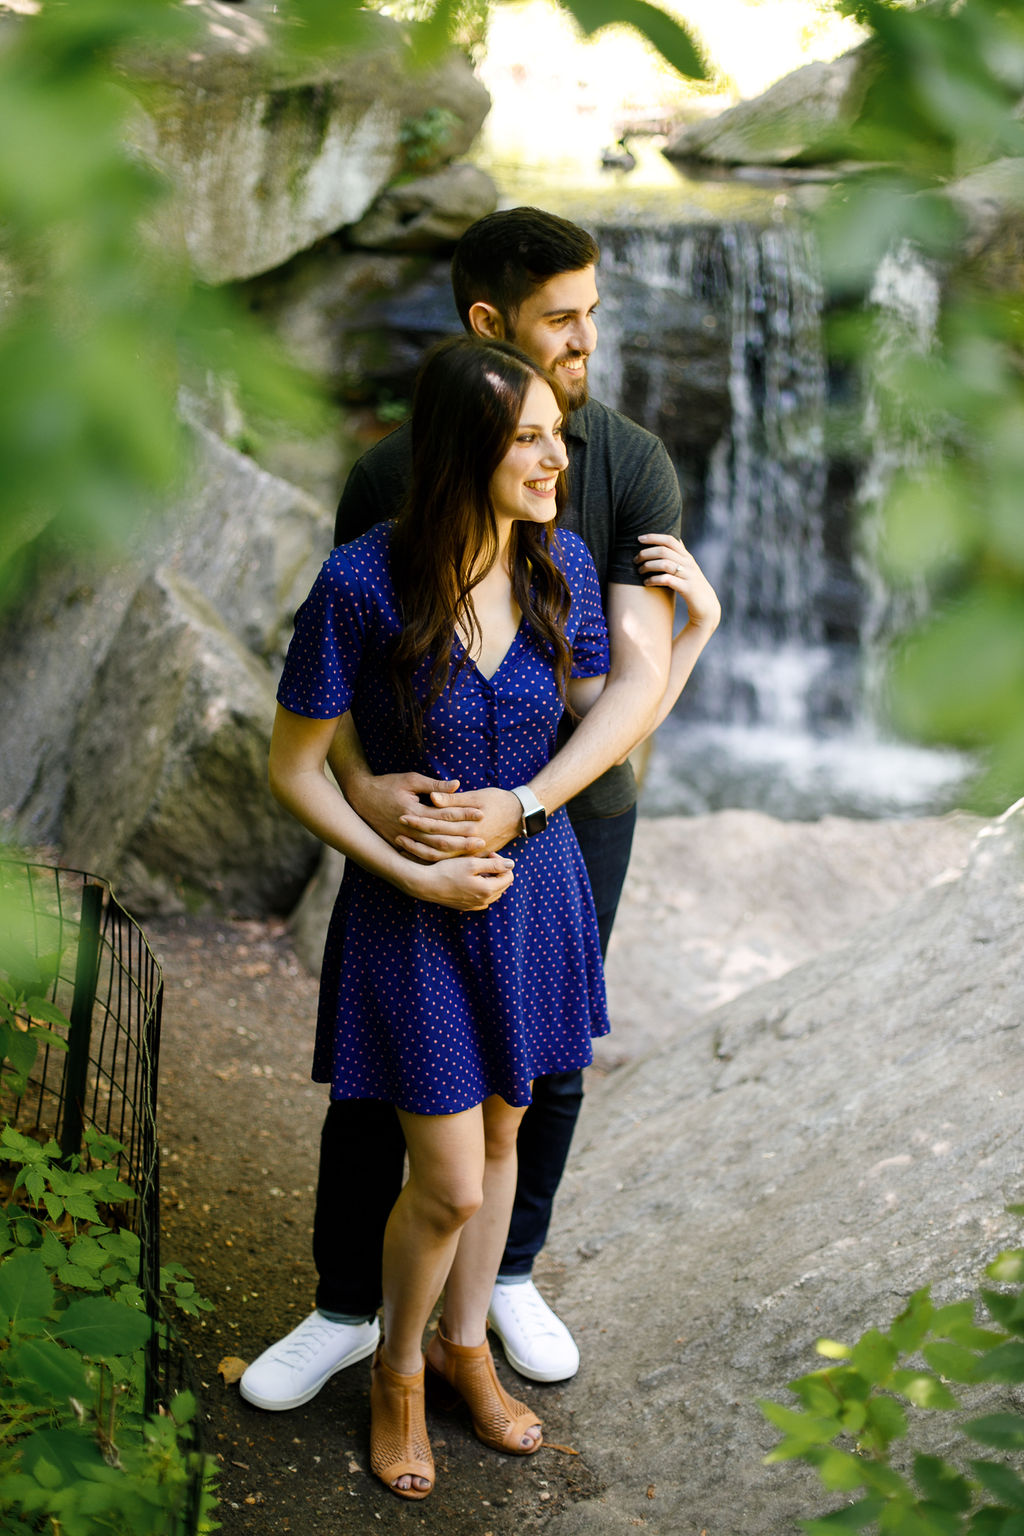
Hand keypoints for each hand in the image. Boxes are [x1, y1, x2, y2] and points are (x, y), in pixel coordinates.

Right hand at [346, 770, 485, 855]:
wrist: (360, 798)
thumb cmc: (387, 785)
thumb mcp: (410, 780)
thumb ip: (434, 785)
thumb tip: (457, 785)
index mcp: (414, 811)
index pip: (445, 815)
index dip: (464, 814)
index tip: (481, 814)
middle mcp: (409, 829)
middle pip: (441, 837)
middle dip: (463, 839)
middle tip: (483, 839)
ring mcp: (403, 840)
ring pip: (432, 850)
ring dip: (453, 851)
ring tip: (471, 851)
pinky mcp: (399, 846)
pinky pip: (421, 856)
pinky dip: (437, 859)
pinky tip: (451, 861)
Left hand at [396, 786, 522, 861]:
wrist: (520, 815)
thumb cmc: (499, 800)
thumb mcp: (478, 795)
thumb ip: (454, 799)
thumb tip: (432, 798)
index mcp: (469, 826)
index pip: (438, 825)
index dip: (419, 821)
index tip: (402, 816)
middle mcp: (470, 843)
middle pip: (436, 844)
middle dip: (415, 839)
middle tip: (396, 834)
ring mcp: (472, 853)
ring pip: (441, 857)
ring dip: (420, 852)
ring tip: (402, 846)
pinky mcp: (474, 857)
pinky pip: (449, 861)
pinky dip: (433, 859)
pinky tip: (418, 856)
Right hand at [405, 852, 514, 909]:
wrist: (426, 884)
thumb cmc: (447, 871)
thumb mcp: (472, 863)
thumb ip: (494, 864)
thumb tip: (512, 864)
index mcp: (488, 890)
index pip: (509, 876)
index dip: (503, 863)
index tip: (489, 854)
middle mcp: (483, 901)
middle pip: (503, 885)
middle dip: (498, 871)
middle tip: (484, 859)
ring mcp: (474, 906)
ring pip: (493, 892)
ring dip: (491, 879)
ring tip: (478, 868)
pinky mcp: (466, 907)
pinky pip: (482, 898)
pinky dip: (482, 888)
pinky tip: (471, 879)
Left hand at [635, 533, 720, 632]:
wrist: (707, 606)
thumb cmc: (692, 586)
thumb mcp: (688, 568)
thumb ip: (680, 555)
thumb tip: (674, 539)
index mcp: (687, 557)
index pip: (670, 540)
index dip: (654, 537)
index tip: (639, 538)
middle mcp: (688, 564)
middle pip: (664, 551)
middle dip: (646, 553)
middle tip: (635, 560)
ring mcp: (689, 575)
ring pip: (665, 564)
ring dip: (648, 566)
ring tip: (640, 571)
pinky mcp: (687, 589)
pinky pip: (667, 580)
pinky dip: (654, 579)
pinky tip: (646, 582)